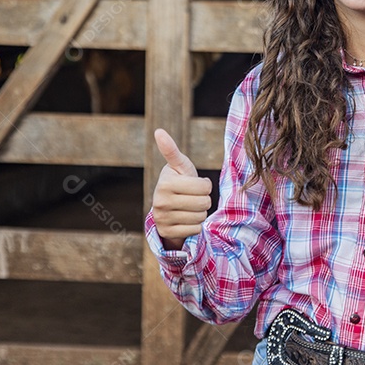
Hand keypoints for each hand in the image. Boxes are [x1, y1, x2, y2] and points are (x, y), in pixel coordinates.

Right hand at [151, 128, 211, 249]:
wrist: (167, 207)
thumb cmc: (178, 181)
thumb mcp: (178, 166)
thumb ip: (171, 150)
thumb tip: (158, 131)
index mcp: (165, 183)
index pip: (205, 186)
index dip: (205, 185)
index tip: (196, 184)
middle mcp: (160, 202)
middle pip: (204, 203)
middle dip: (204, 199)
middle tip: (193, 197)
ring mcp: (162, 219)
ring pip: (200, 217)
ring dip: (200, 213)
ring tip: (189, 207)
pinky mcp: (166, 233)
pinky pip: (195, 230)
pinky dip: (195, 226)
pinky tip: (186, 219)